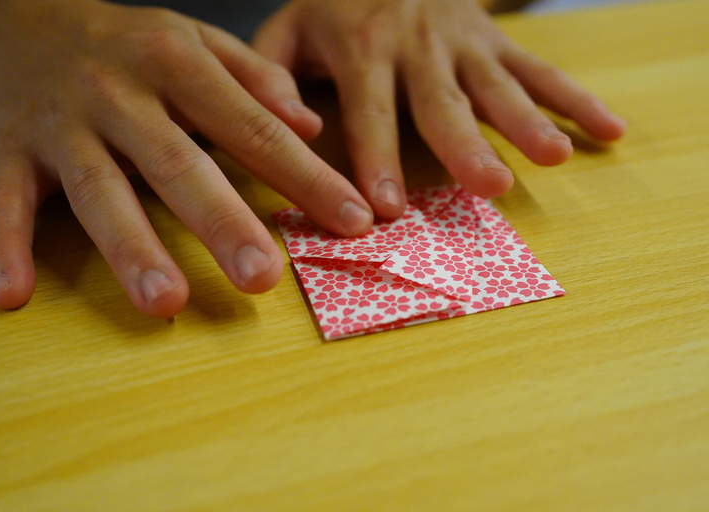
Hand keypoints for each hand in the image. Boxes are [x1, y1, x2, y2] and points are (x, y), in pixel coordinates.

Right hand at [0, 0, 375, 316]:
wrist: (24, 17)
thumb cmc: (131, 43)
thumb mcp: (198, 40)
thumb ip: (257, 78)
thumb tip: (311, 125)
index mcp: (176, 64)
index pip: (253, 127)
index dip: (305, 177)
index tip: (353, 221)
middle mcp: (119, 94)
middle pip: (177, 163)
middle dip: (222, 222)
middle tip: (262, 276)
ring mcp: (61, 125)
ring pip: (96, 191)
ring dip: (129, 247)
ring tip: (164, 303)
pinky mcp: (8, 150)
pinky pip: (2, 202)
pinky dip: (3, 248)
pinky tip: (14, 297)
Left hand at [254, 0, 626, 215]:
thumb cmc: (333, 7)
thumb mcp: (288, 30)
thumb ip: (274, 77)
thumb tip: (293, 128)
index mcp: (361, 47)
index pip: (370, 111)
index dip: (377, 160)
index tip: (385, 210)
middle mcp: (418, 45)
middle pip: (443, 102)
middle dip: (466, 146)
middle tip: (490, 186)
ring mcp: (464, 42)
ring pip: (498, 85)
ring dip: (528, 121)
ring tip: (553, 157)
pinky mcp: (495, 41)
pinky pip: (539, 69)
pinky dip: (576, 99)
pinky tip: (608, 130)